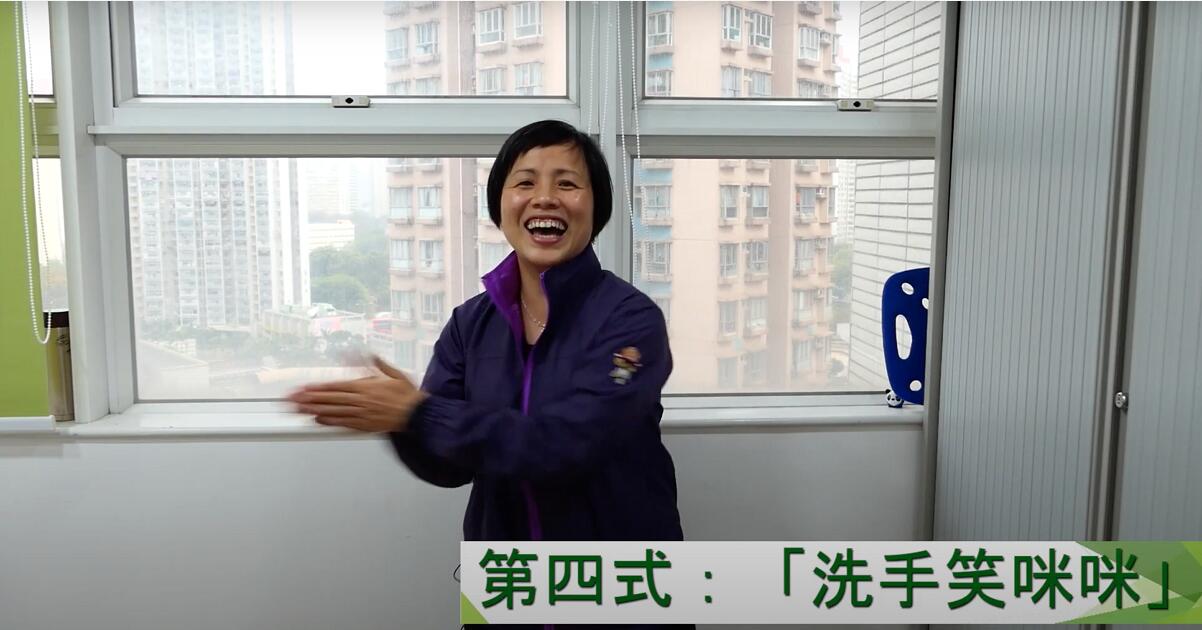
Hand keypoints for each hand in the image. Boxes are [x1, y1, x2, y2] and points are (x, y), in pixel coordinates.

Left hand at [288, 356, 427, 432]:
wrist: (417, 414)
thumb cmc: (406, 395)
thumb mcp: (392, 373)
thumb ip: (376, 363)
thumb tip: (365, 352)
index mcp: (365, 386)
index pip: (335, 386)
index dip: (317, 387)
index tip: (304, 387)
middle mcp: (360, 401)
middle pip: (329, 399)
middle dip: (309, 399)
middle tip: (292, 399)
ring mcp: (361, 414)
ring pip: (333, 412)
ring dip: (314, 411)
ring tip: (298, 410)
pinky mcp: (364, 426)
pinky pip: (343, 424)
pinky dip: (329, 422)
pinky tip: (317, 420)